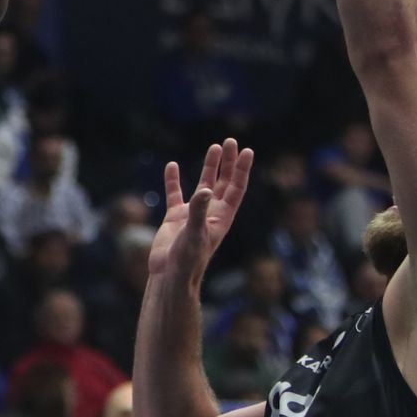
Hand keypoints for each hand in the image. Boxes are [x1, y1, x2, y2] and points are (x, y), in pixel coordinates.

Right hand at [149, 138, 254, 280]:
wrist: (170, 276)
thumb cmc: (187, 259)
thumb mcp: (194, 234)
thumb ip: (198, 211)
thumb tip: (204, 190)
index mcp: (222, 217)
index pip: (236, 188)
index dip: (242, 169)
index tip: (246, 150)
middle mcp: (210, 213)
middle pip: (223, 182)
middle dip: (228, 163)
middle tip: (230, 141)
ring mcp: (193, 214)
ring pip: (203, 185)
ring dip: (209, 167)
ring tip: (213, 147)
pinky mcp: (175, 218)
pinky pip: (175, 194)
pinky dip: (174, 180)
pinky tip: (172, 166)